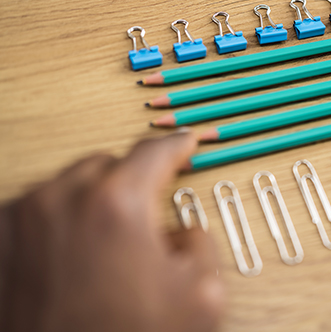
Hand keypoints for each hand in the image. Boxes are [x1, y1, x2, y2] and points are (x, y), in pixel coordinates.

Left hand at [0, 132, 223, 331]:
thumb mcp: (201, 296)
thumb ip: (200, 242)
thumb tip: (180, 231)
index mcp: (117, 205)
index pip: (155, 151)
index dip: (178, 146)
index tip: (186, 143)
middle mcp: (62, 199)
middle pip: (109, 164)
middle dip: (131, 184)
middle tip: (144, 222)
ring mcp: (21, 218)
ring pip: (69, 183)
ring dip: (93, 202)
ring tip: (105, 250)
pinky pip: (37, 208)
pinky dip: (59, 220)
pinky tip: (72, 257)